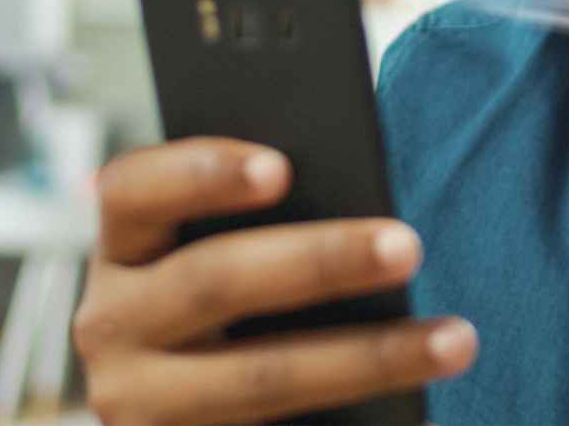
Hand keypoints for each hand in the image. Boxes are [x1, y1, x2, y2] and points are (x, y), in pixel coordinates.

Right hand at [74, 137, 477, 424]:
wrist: (184, 410)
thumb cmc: (230, 300)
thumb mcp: (221, 252)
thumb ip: (262, 224)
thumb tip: (362, 208)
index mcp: (122, 247)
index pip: (133, 189)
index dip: (200, 172)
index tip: (281, 167)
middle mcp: (111, 325)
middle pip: (215, 280)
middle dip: (320, 261)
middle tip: (409, 246)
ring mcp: (138, 405)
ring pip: (260, 379)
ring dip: (368, 358)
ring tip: (457, 340)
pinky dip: (354, 417)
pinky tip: (418, 412)